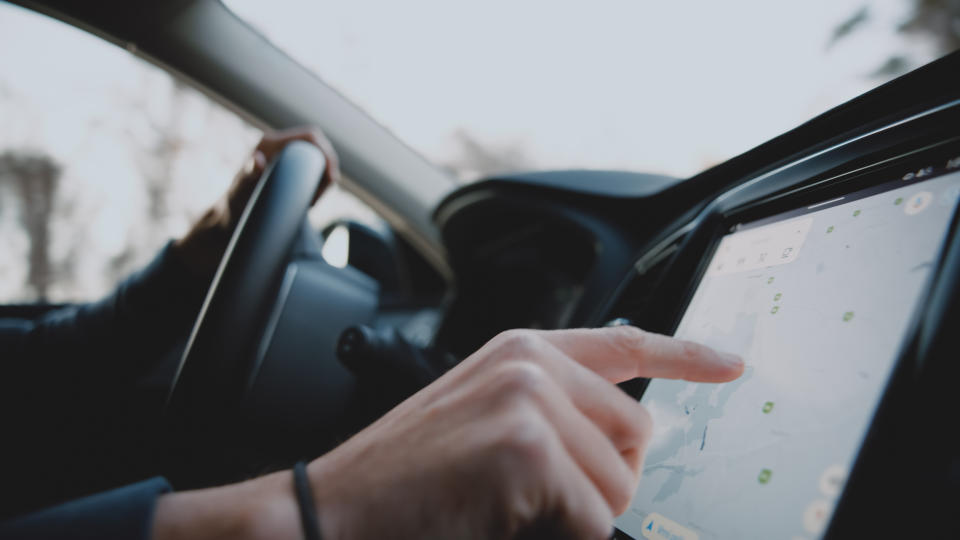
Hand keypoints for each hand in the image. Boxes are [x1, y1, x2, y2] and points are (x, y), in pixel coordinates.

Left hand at [172, 127, 339, 276]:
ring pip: (317, 161)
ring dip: (322, 180)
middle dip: (326, 170)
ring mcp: (284, 158)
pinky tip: (309, 200)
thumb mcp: (242, 190)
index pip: (310, 136)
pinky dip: (317, 184)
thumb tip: (257, 160)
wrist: (230, 217)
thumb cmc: (235, 204)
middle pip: (317, 148)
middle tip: (318, 195)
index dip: (326, 153)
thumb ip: (249, 174)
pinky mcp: (289, 170)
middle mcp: (278, 146)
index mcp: (269, 143)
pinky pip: (313, 171)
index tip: (331, 177)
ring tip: (310, 201)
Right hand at [307, 326, 743, 538]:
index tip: (731, 363)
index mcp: (522, 350)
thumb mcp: (481, 416)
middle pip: (636, 432)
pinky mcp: (529, 448)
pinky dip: (560, 534)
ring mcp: (530, 400)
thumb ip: (551, 407)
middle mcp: (532, 363)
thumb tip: (623, 437)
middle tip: (540, 494)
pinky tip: (501, 520)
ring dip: (578, 514)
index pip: (625, 342)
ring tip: (509, 507)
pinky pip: (592, 518)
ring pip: (619, 485)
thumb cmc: (406, 475)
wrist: (333, 510)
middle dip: (606, 477)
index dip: (687, 353)